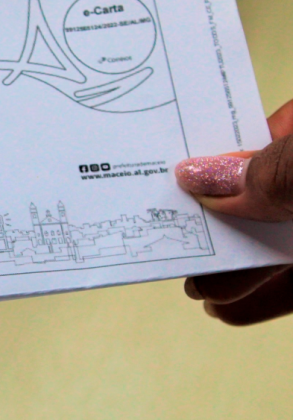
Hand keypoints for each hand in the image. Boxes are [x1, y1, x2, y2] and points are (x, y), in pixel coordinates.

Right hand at [175, 99, 292, 324]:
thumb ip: (274, 168)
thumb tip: (200, 177)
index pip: (255, 134)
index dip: (208, 155)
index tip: (164, 174)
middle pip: (251, 195)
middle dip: (208, 219)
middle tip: (165, 235)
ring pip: (267, 244)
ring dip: (228, 269)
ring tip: (193, 285)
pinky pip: (289, 286)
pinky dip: (257, 300)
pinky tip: (226, 309)